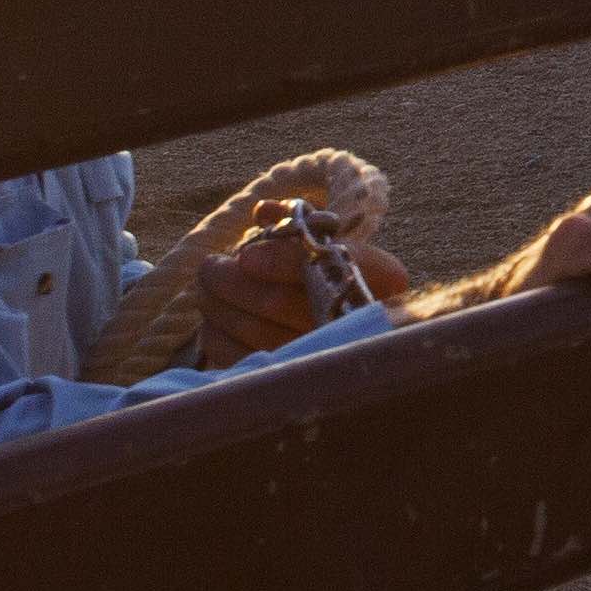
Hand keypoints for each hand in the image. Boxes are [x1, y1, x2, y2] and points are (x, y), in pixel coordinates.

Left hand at [187, 216, 410, 361]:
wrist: (348, 325)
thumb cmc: (336, 275)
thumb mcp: (331, 242)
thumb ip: (300, 223)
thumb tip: (264, 211)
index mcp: (383, 276)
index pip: (330, 264)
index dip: (280, 260)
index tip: (244, 254)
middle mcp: (360, 319)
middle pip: (281, 301)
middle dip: (231, 282)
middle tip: (209, 267)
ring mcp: (325, 355)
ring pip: (255, 331)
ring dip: (219, 306)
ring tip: (207, 289)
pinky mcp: (293, 379)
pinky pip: (243, 358)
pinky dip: (218, 336)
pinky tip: (215, 320)